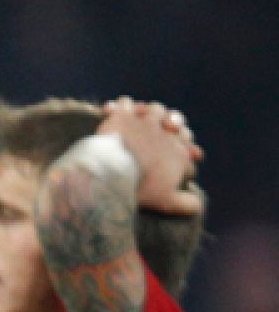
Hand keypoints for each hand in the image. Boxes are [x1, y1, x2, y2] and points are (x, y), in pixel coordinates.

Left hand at [99, 97, 202, 215]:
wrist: (115, 172)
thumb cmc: (142, 187)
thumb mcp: (167, 201)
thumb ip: (186, 204)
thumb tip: (199, 207)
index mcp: (179, 153)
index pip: (188, 151)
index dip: (188, 156)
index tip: (186, 161)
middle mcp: (166, 134)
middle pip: (176, 126)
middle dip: (176, 128)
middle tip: (171, 130)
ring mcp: (145, 123)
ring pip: (155, 110)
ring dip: (152, 112)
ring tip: (144, 115)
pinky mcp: (123, 116)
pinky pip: (124, 104)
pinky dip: (120, 105)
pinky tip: (111, 110)